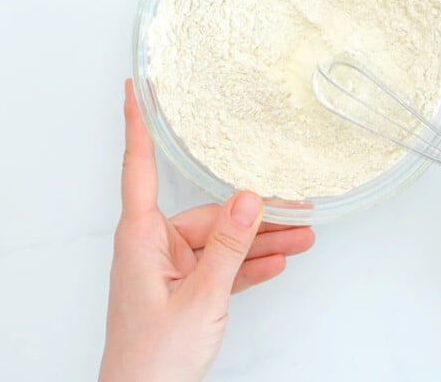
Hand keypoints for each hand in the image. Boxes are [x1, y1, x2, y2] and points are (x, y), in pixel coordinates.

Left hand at [99, 80, 315, 381]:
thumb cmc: (152, 360)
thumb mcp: (201, 298)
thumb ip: (227, 247)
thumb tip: (248, 199)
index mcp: (141, 238)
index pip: (139, 167)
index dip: (137, 124)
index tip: (136, 86)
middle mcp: (151, 248)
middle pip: (207, 215)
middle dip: (254, 214)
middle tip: (298, 207)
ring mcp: (167, 271)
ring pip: (220, 243)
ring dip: (260, 243)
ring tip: (304, 237)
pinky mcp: (182, 292)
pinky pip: (219, 269)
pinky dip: (248, 267)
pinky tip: (278, 262)